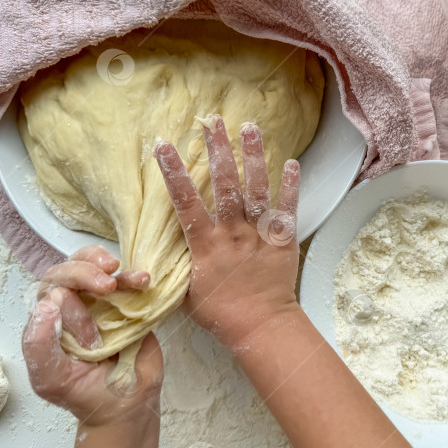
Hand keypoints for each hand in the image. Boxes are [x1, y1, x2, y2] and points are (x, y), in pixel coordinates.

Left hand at [22, 246, 162, 426]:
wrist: (127, 405)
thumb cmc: (85, 393)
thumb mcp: (51, 378)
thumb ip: (39, 344)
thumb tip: (48, 303)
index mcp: (49, 321)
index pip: (49, 293)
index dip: (68, 301)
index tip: (89, 331)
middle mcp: (72, 306)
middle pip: (68, 270)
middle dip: (84, 271)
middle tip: (106, 284)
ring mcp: (100, 301)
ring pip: (93, 263)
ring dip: (103, 262)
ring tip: (118, 272)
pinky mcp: (127, 302)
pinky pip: (126, 278)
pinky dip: (133, 275)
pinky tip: (143, 280)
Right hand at [155, 116, 301, 348]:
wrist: (260, 326)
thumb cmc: (219, 312)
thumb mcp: (185, 291)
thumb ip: (175, 264)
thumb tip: (156, 248)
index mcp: (206, 244)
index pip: (186, 203)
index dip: (174, 173)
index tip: (164, 146)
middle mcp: (233, 233)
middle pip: (225, 185)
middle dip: (218, 151)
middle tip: (213, 121)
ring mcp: (260, 234)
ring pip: (256, 189)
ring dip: (253, 157)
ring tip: (250, 128)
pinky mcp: (283, 239)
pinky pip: (287, 209)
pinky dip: (290, 186)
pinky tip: (291, 163)